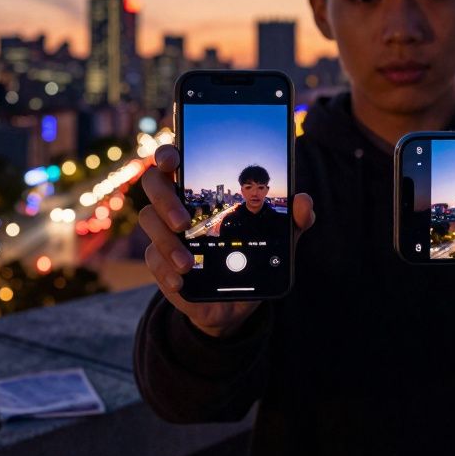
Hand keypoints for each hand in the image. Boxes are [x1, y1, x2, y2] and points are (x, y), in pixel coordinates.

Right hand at [138, 144, 314, 337]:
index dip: (167, 154)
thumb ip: (294, 220)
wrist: (237, 301)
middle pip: (153, 185)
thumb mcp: (279, 239)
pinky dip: (164, 271)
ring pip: (150, 224)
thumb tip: (304, 202)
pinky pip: (153, 260)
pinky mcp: (161, 263)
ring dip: (167, 243)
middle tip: (184, 221)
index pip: (174, 160)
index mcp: (201, 189)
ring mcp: (165, 233)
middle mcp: (176, 205)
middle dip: (165, 201)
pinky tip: (180, 281)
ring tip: (188, 263)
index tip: (172, 160)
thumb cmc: (254, 256)